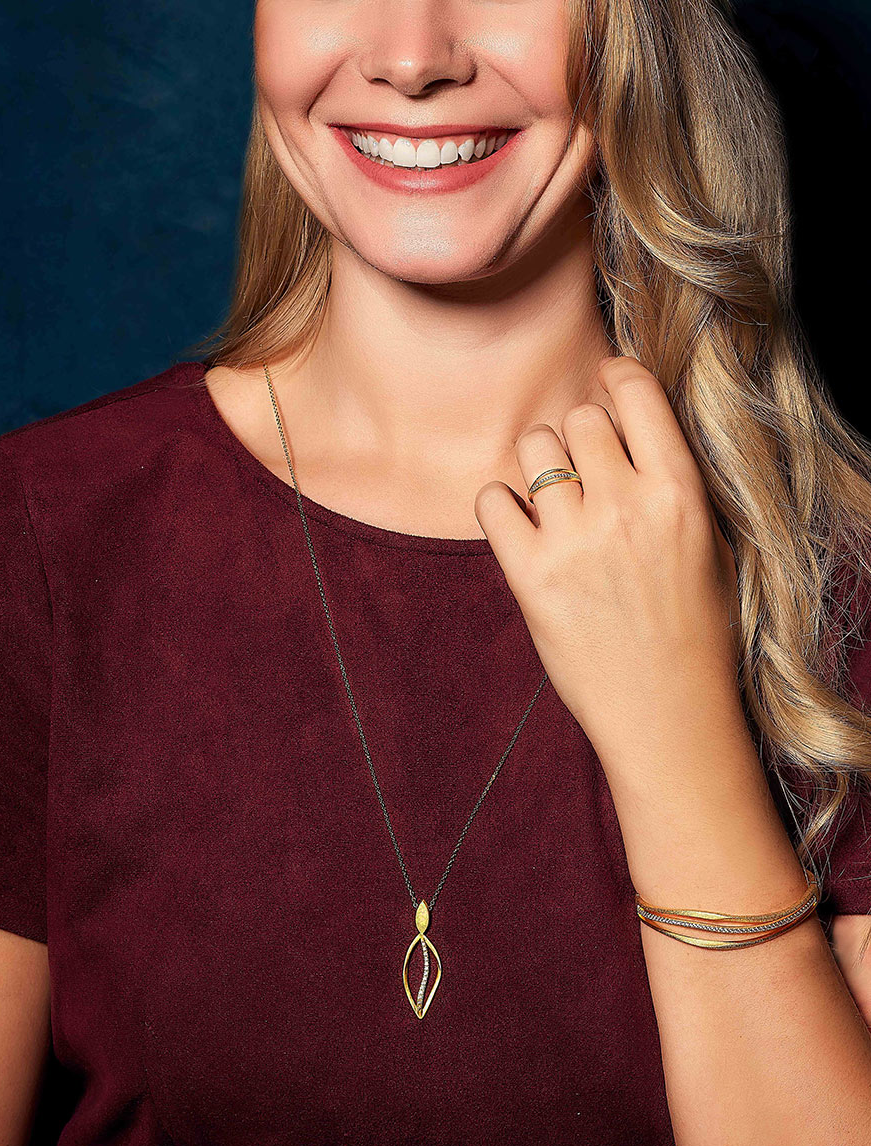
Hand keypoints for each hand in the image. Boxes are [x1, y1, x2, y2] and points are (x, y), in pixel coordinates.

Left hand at [473, 356, 741, 760]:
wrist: (667, 712)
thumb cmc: (695, 630)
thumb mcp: (708, 543)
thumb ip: (668, 479)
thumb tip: (625, 423)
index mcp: (679, 492)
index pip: (634, 391)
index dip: (613, 378)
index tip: (604, 387)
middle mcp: (626, 506)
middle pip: (578, 417)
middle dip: (576, 437)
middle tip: (582, 474)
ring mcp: (575, 540)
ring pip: (534, 447)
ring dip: (539, 466)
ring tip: (553, 504)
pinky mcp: (530, 575)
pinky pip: (492, 499)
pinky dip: (501, 506)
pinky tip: (522, 529)